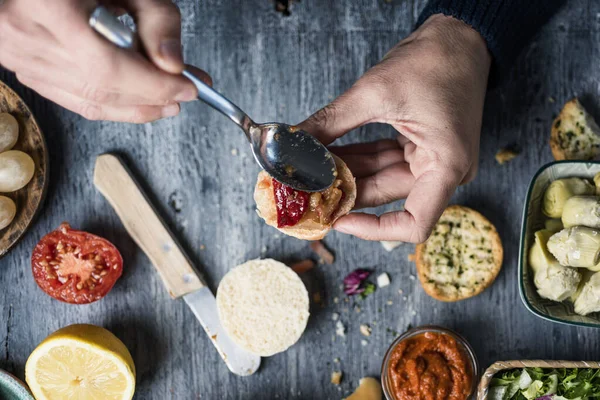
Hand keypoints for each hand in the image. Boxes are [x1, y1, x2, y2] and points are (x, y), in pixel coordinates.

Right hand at [0, 0, 209, 122]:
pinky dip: (111, 105)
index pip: (108, 67)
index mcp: (50, 6)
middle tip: (183, 93)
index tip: (187, 88)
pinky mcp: (24, 67)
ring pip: (88, 100)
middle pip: (100, 88)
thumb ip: (157, 20)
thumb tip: (173, 65)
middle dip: (150, 97)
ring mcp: (19, 55)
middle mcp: (25, 34)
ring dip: (135, 106)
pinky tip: (136, 101)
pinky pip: (73, 100)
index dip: (153, 85)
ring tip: (167, 100)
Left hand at [299, 15, 490, 242]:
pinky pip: (382, 161)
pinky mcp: (419, 148)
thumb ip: (332, 122)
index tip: (337, 219)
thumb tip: (294, 142)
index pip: (414, 224)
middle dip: (344, 194)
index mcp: (447, 166)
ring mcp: (431, 160)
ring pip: (380, 178)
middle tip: (305, 192)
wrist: (460, 37)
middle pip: (387, 197)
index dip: (373, 229)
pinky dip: (356, 159)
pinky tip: (325, 156)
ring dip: (345, 174)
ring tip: (307, 171)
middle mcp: (443, 171)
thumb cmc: (436, 60)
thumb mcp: (376, 92)